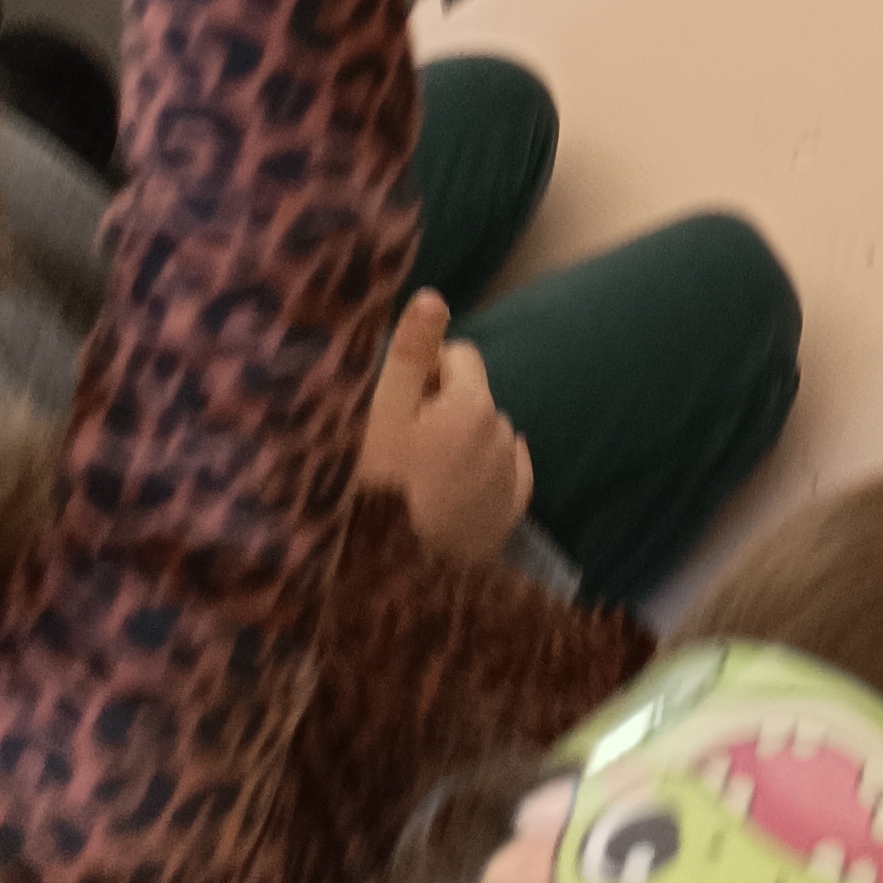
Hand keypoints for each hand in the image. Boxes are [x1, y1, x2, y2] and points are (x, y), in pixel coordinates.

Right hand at [356, 288, 533, 565]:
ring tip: (415, 482)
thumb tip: (434, 296)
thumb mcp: (378, 419)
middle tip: (399, 450)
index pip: (457, 357)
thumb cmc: (373, 494)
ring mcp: (509, 480)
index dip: (422, 374)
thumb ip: (407, 355)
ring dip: (456, 445)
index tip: (394, 408)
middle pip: (470, 398)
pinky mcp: (509, 515)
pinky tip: (445, 498)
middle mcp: (504, 438)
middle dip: (440, 411)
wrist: (391, 586)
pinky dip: (477, 477)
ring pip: (481, 437)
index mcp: (475, 408)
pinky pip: (499, 475)